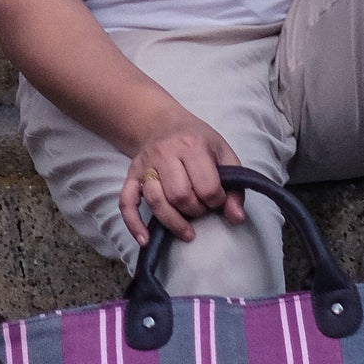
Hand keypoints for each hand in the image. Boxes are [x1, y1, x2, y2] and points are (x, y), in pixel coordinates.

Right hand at [119, 112, 245, 246]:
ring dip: (174, 221)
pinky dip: (134, 224)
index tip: (217, 200)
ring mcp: (145, 165)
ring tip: (186, 229)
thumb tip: (237, 218)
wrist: (161, 123)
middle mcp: (165, 153)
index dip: (217, 201)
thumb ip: (235, 186)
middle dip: (195, 211)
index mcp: (193, 146)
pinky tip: (145, 239)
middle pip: (180, 196)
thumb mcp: (223, 153)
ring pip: (156, 201)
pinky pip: (126, 203)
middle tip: (201, 209)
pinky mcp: (130, 176)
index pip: (207, 187)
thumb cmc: (197, 141)